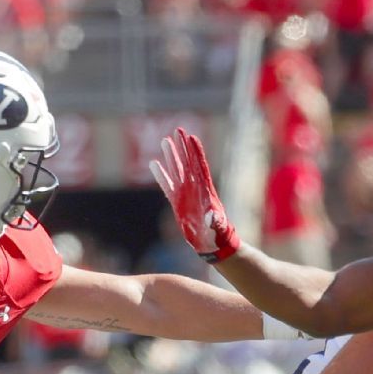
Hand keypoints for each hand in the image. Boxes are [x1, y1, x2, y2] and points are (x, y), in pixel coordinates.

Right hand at [149, 127, 239, 262]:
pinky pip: (167, 185)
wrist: (212, 243)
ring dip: (171, 156)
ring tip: (164, 140)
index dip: (195, 152)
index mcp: (205, 191)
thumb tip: (211, 216)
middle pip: (187, 163)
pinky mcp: (177, 201)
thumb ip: (214, 221)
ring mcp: (185, 193)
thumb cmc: (218, 235)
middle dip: (182, 147)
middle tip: (177, 129)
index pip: (199, 167)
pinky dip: (161, 175)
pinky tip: (154, 164)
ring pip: (177, 170)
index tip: (191, 137)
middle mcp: (195, 188)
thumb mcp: (218, 228)